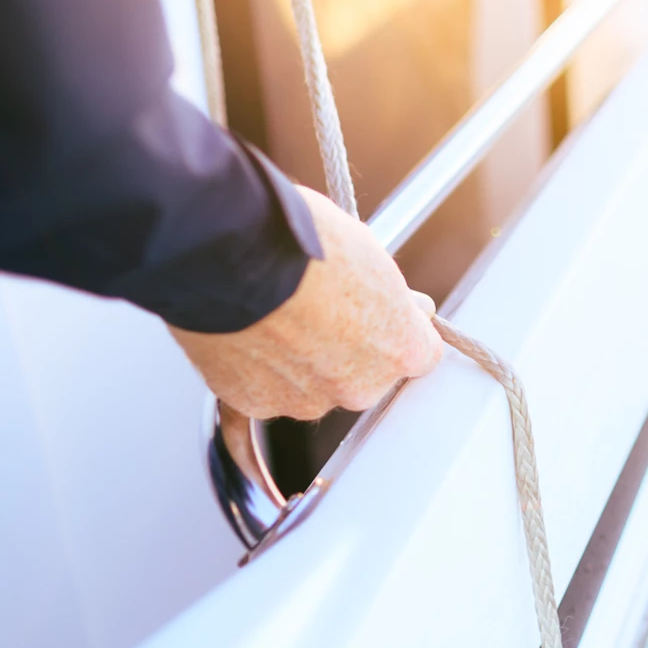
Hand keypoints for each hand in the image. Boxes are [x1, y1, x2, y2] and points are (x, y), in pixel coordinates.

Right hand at [170, 187, 442, 419]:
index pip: (418, 354)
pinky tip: (248, 332)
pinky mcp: (256, 404)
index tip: (380, 314)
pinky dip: (258, 369)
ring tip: (274, 314)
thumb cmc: (301, 243)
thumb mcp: (369, 254)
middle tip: (317, 307)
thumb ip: (391, 296)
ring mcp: (306, 401)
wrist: (228, 253)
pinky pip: (264, 390)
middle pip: (362, 375)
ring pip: (311, 386)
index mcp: (399, 349)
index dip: (395, 330)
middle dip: (345, 349)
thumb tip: (411, 306)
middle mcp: (359, 387)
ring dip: (299, 361)